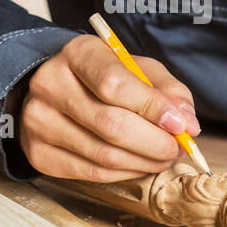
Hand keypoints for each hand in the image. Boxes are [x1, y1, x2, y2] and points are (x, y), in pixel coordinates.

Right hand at [18, 34, 199, 181]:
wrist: (56, 89)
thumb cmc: (103, 77)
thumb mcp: (136, 68)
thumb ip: (166, 90)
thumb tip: (188, 124)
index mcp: (77, 54)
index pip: (115, 85)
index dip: (153, 109)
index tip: (182, 125)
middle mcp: (50, 84)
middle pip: (111, 125)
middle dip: (155, 143)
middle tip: (178, 149)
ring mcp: (39, 121)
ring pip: (104, 155)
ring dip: (144, 162)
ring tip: (163, 157)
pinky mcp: (38, 153)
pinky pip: (91, 173)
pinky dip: (125, 173)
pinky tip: (139, 164)